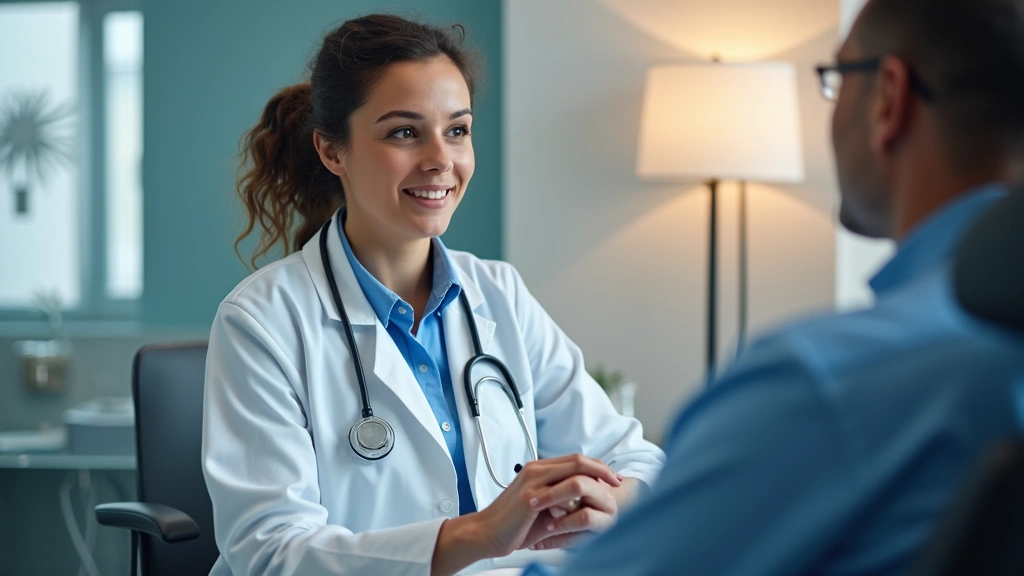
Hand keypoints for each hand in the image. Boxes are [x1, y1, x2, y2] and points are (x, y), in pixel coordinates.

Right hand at [473, 454, 620, 557]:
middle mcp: (535, 469)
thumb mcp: (541, 505)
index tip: (611, 478)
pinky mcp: (529, 496)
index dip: (597, 466)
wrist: (486, 533)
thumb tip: (584, 499)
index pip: (574, 459)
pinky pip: (562, 491)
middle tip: (617, 482)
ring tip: (607, 494)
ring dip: (594, 481)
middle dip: (602, 469)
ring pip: (573, 469)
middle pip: (578, 459)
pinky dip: (577, 498)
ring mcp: (532, 480)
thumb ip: (560, 497)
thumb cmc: (512, 523)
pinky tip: (586, 507)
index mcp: (538, 468)